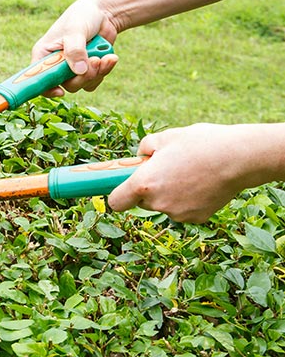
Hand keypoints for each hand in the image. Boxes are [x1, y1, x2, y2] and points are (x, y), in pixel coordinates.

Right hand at [32, 0, 120, 95]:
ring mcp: (72, 69)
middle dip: (83, 77)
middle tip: (95, 61)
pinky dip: (104, 71)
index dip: (46, 88)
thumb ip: (75, 50)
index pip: (37, 77)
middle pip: (65, 85)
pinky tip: (109, 57)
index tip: (60, 91)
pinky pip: (94, 81)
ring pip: (81, 85)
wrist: (103, 14)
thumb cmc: (81, 17)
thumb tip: (79, 71)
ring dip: (97, 73)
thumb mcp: (75, 31)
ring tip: (106, 57)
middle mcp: (55, 65)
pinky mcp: (87, 70)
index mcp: (44, 55)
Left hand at [107, 124, 282, 222]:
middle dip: (148, 189)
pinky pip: (183, 210)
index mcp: (144, 183)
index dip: (117, 194)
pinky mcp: (196, 219)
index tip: (120, 188)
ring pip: (164, 205)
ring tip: (189, 173)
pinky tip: (201, 183)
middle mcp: (157, 203)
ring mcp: (178, 213)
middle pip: (142, 201)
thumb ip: (145, 148)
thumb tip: (142, 156)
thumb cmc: (200, 143)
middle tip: (165, 170)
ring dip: (169, 194)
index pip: (116, 201)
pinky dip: (188, 200)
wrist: (239, 158)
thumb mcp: (165, 137)